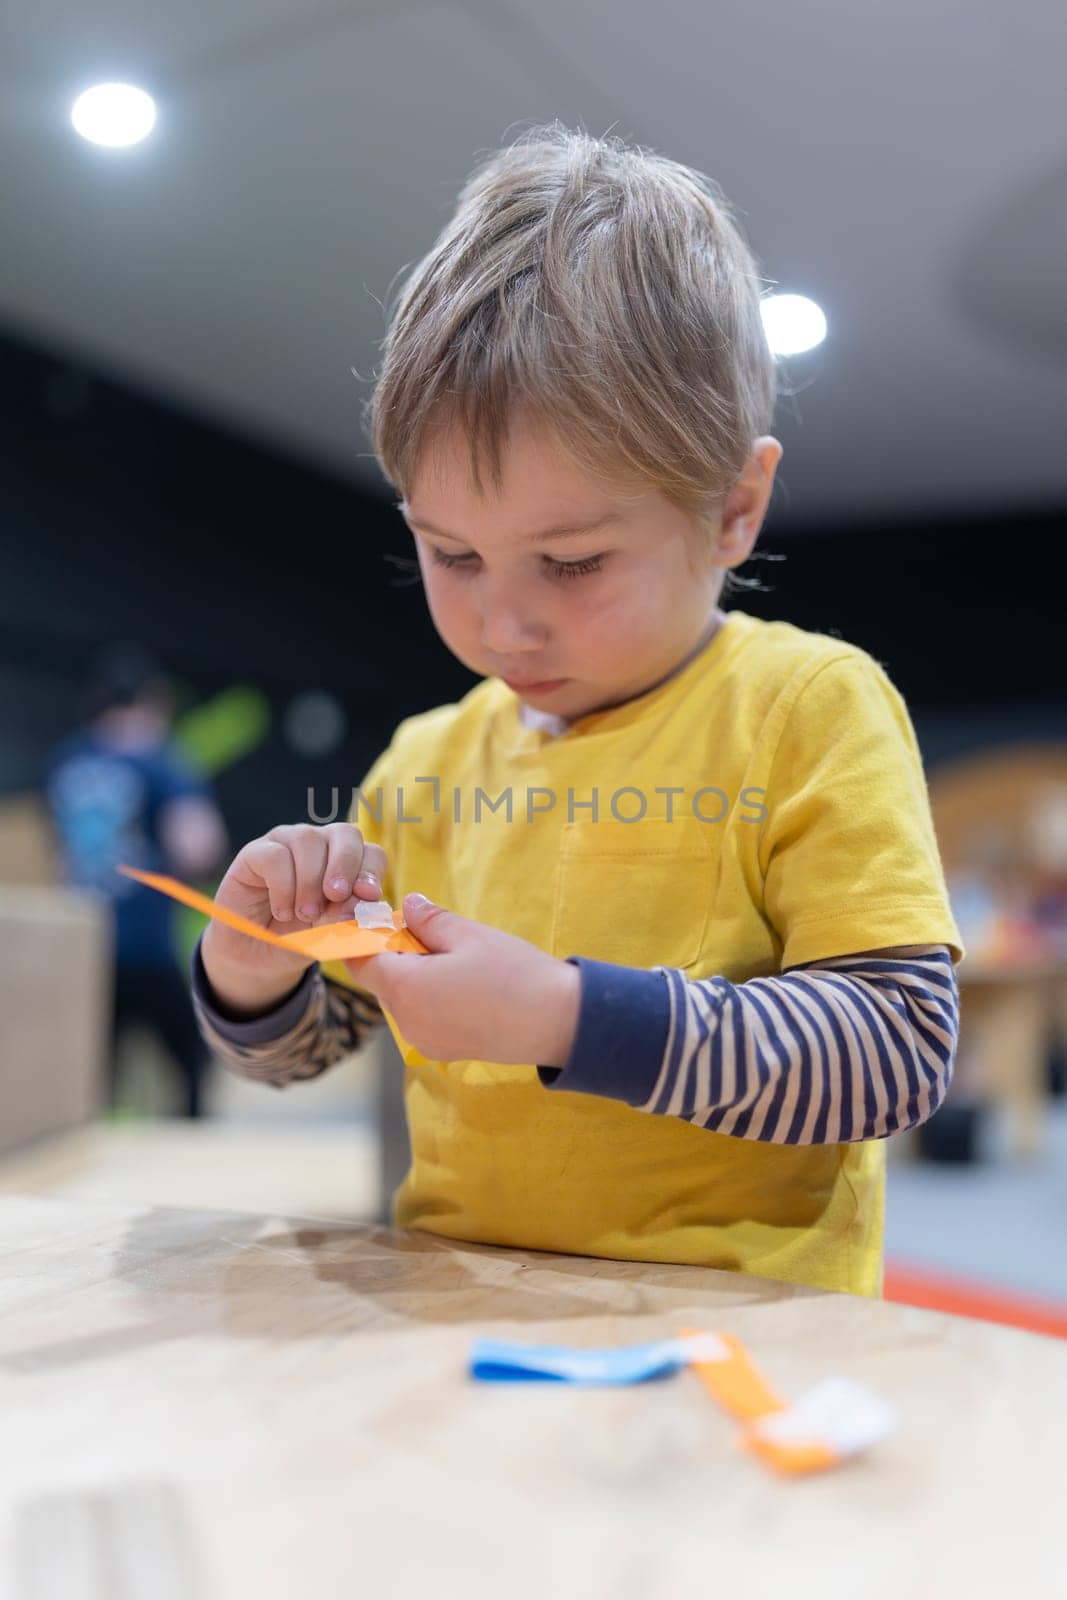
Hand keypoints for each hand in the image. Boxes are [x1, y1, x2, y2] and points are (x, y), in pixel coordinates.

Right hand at [202, 822, 387, 1014]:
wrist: (256, 956)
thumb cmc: (298, 940)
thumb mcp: (329, 934)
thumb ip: (347, 916)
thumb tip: (362, 902)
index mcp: (345, 863)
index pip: (370, 852)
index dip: (372, 870)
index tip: (368, 895)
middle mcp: (318, 846)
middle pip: (344, 833)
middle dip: (345, 865)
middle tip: (336, 896)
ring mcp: (285, 844)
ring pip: (308, 840)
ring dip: (311, 881)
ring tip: (305, 914)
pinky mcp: (254, 852)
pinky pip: (275, 855)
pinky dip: (283, 887)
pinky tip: (282, 911)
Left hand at [344, 894, 581, 1066]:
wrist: (558, 1022)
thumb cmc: (514, 974)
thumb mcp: (469, 935)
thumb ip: (429, 920)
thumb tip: (407, 904)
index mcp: (406, 989)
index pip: (360, 962)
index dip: (364, 937)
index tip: (380, 918)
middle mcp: (406, 1021)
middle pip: (381, 980)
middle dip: (394, 953)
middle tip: (426, 930)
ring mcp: (424, 1040)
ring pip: (402, 998)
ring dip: (413, 975)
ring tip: (451, 956)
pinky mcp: (443, 1050)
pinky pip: (420, 1016)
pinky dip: (428, 996)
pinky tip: (461, 982)